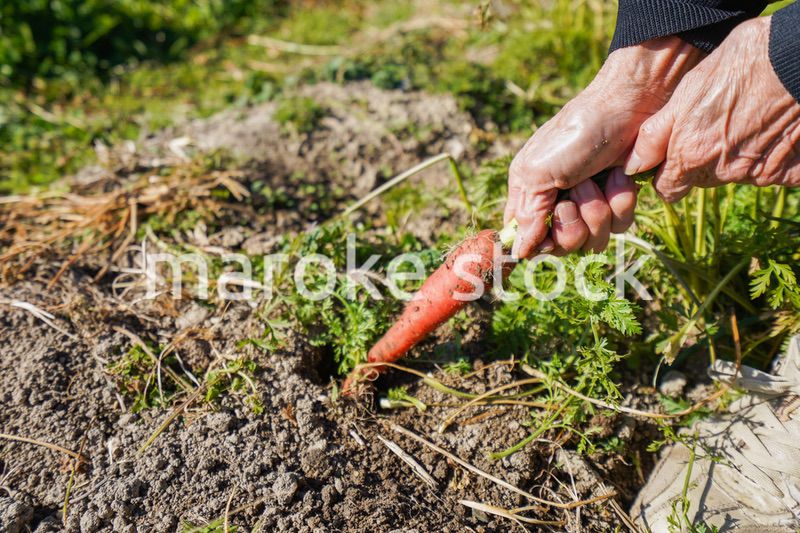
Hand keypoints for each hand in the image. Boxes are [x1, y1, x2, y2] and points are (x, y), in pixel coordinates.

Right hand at [505, 37, 702, 258]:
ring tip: (598, 179)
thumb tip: (519, 251)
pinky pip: (620, 226)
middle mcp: (558, 203)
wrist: (628, 106)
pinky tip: (620, 176)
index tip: (549, 230)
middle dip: (573, 225)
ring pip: (593, 240)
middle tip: (577, 194)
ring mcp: (590, 204)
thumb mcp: (538, 171)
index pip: (528, 241)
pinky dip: (622, 201)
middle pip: (563, 247)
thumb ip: (527, 215)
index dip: (540, 243)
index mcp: (530, 195)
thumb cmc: (575, 134)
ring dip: (599, 210)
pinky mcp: (619, 200)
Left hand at [627, 16, 799, 200]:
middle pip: (702, 179)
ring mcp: (758, 173)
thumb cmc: (736, 65)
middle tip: (716, 125)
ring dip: (737, 156)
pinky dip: (771, 158)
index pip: (668, 189)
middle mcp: (723, 172)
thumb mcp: (685, 93)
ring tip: (746, 120)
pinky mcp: (790, 170)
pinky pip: (774, 173)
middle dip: (702, 161)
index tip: (674, 157)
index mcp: (691, 156)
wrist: (793, 56)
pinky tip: (773, 131)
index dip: (668, 174)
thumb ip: (655, 136)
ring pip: (736, 174)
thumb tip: (633, 166)